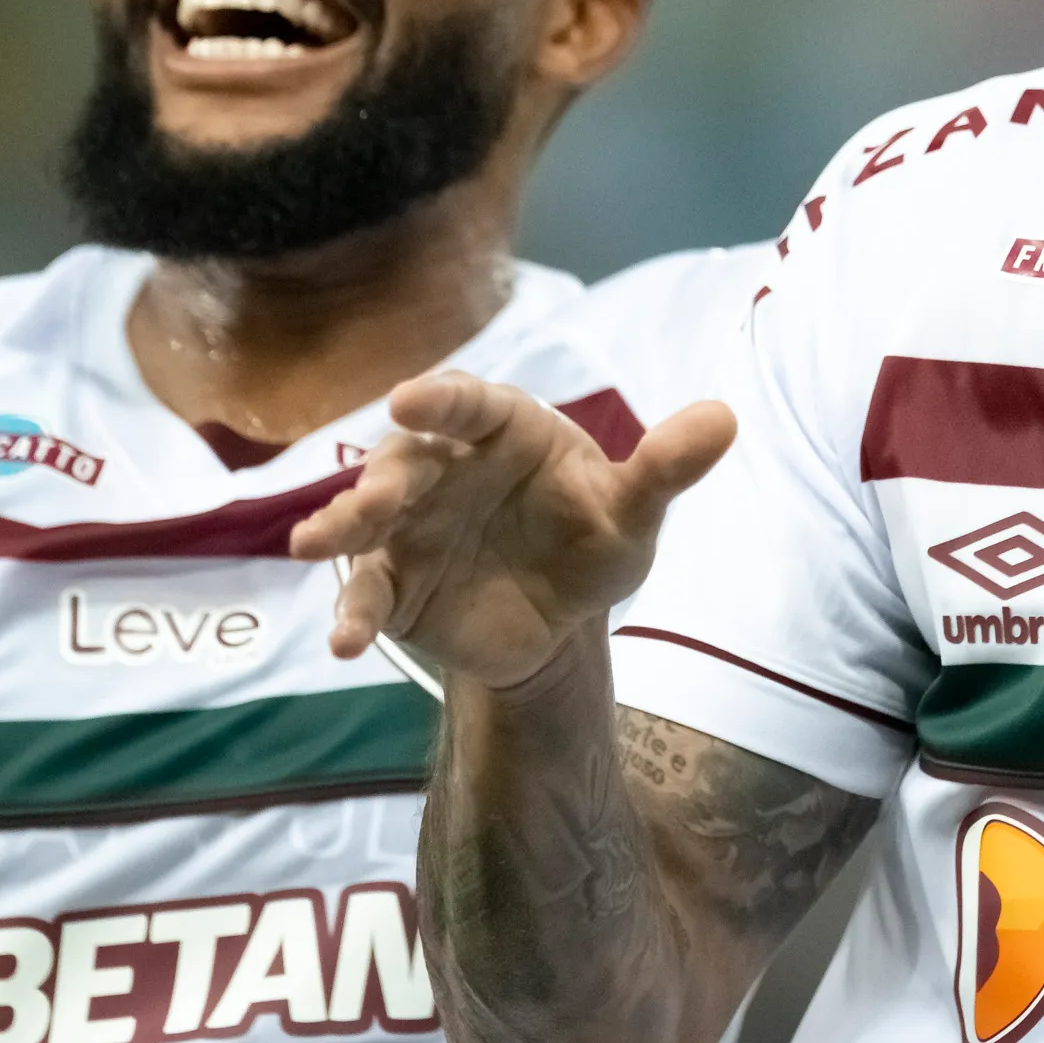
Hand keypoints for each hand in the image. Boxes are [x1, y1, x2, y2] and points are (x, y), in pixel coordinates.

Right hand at [288, 373, 736, 693]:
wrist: (557, 618)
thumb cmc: (591, 538)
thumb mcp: (632, 513)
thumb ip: (664, 469)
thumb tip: (726, 418)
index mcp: (501, 429)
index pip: (467, 404)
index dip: (439, 400)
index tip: (408, 400)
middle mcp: (443, 467)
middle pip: (404, 462)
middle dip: (385, 478)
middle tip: (377, 498)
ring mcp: (409, 524)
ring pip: (366, 521)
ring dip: (341, 528)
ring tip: (317, 545)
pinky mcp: (393, 583)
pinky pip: (366, 594)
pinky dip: (351, 614)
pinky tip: (343, 643)